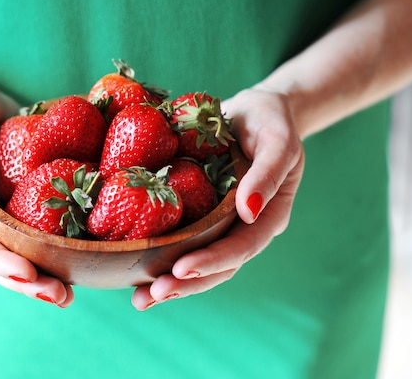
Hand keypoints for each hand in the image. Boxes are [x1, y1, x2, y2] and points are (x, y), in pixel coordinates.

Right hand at [0, 76, 74, 306]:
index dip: (0, 262)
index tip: (31, 274)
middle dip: (26, 282)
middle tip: (60, 297)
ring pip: (14, 256)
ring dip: (39, 278)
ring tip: (68, 295)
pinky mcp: (14, 211)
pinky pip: (30, 237)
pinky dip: (49, 253)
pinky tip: (75, 266)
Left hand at [131, 87, 304, 309]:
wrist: (254, 113)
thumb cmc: (270, 123)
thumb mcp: (278, 141)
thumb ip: (268, 174)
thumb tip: (249, 212)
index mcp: (267, 217)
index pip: (241, 248)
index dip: (212, 261)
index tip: (181, 268)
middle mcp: (243, 228)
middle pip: (217, 267)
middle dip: (185, 284)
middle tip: (151, 295)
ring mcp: (220, 224)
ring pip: (198, 260)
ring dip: (171, 281)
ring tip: (140, 299)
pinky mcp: (200, 214)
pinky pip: (182, 239)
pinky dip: (161, 255)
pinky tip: (134, 268)